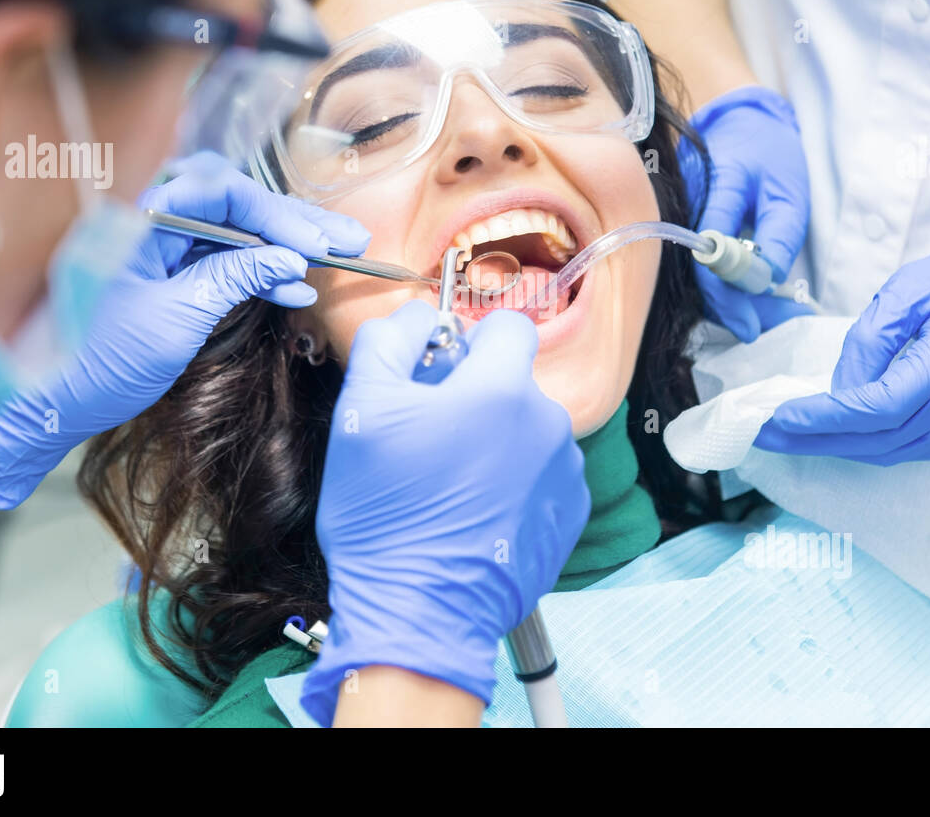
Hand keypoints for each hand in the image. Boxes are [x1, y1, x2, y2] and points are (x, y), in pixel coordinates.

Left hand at [0, 152, 369, 512]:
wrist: (63, 400)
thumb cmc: (104, 360)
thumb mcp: (178, 318)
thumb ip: (233, 278)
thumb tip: (289, 258)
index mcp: (143, 221)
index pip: (220, 192)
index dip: (273, 214)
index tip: (311, 244)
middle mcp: (157, 223)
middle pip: (237, 204)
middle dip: (294, 222)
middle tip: (347, 238)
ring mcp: (169, 249)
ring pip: (240, 231)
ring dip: (289, 244)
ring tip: (341, 255)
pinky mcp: (178, 274)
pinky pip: (231, 261)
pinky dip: (266, 273)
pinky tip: (299, 288)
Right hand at [300, 302, 588, 726]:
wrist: (419, 613)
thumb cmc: (386, 513)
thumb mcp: (360, 411)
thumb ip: (388, 342)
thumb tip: (416, 317)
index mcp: (502, 389)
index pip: (506, 327)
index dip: (468, 341)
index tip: (438, 374)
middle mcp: (548, 424)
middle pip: (512, 384)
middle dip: (474, 399)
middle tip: (427, 441)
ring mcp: (565, 473)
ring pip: (526, 431)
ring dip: (494, 443)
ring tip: (448, 487)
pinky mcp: (570, 517)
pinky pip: (540, 477)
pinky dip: (512, 486)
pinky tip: (473, 515)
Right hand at [680, 85, 812, 340]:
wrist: (737, 121)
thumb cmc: (768, 152)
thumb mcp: (789, 189)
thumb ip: (779, 235)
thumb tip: (767, 283)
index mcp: (714, 189)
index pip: (711, 256)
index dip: (728, 298)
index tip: (752, 326)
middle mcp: (685, 206)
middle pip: (697, 275)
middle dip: (732, 308)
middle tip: (769, 325)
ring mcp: (677, 218)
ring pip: (695, 275)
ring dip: (730, 301)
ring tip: (769, 314)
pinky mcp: (678, 228)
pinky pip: (696, 265)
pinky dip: (723, 285)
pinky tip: (750, 296)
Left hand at [754, 210, 929, 463]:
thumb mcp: (911, 288)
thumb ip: (869, 339)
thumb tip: (837, 390)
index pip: (878, 406)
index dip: (824, 418)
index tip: (779, 416)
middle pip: (880, 439)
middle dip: (816, 440)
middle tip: (763, 435)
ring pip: (894, 452)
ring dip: (839, 447)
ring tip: (788, 437)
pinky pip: (914, 450)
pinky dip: (872, 445)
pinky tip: (836, 435)